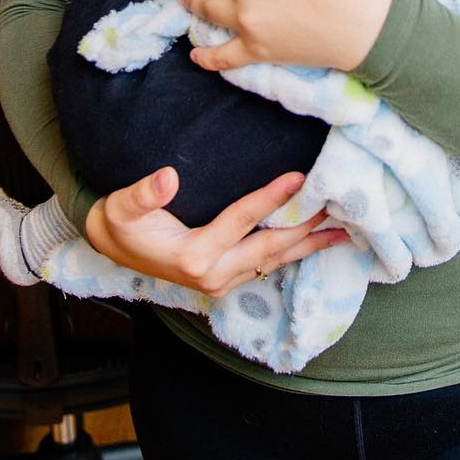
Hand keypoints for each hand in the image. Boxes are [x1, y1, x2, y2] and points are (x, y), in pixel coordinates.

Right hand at [84, 165, 347, 297]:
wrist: (113, 248)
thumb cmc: (120, 223)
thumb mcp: (122, 207)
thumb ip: (143, 194)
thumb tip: (167, 178)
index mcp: (194, 256)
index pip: (241, 221)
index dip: (269, 199)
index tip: (298, 178)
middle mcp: (215, 274)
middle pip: (271, 247)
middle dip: (306, 227)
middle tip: (340, 205)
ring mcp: (224, 280)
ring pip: (276, 260)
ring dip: (310, 244)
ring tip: (346, 229)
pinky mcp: (229, 278)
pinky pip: (270, 265)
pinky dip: (297, 251)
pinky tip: (320, 240)